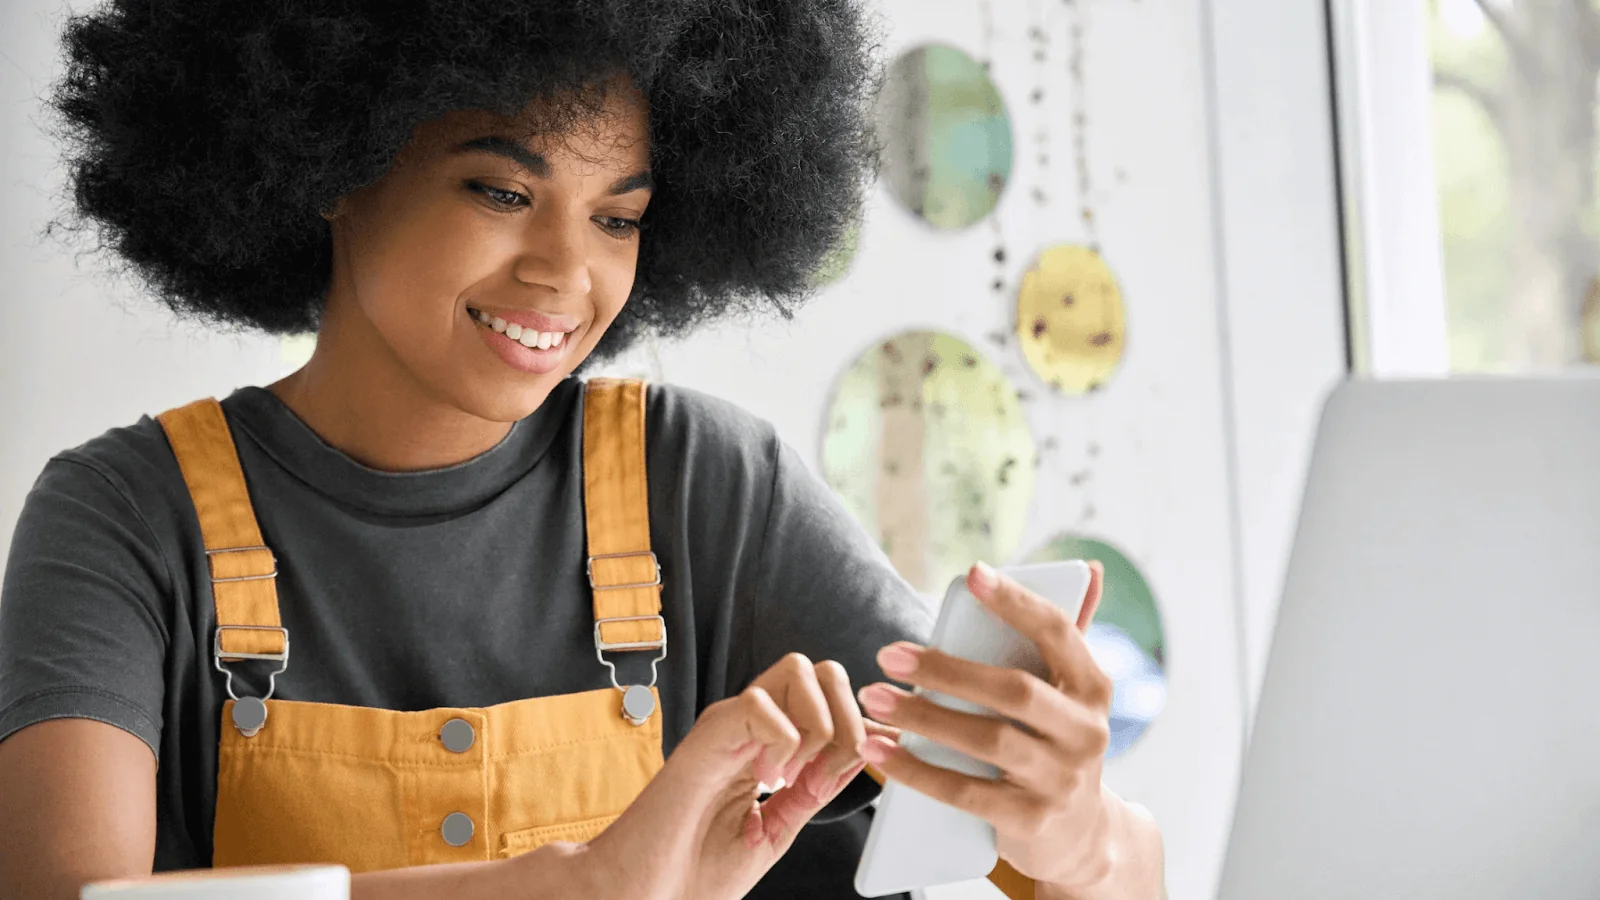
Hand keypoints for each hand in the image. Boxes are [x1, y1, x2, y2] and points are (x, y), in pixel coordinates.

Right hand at [562, 653, 868, 899]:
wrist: (641, 895)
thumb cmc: (691, 872)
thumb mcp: (775, 831)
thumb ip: (813, 791)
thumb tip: (860, 752)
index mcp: (767, 745)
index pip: (829, 697)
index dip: (861, 728)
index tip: (859, 769)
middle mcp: (750, 727)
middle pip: (821, 670)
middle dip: (848, 716)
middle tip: (829, 769)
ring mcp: (728, 726)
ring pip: (798, 671)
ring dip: (817, 724)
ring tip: (794, 774)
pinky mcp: (706, 735)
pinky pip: (762, 704)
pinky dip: (782, 742)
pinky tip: (765, 780)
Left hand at [856, 561, 1121, 889]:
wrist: (1080, 838)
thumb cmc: (1056, 746)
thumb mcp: (1070, 696)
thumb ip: (1066, 636)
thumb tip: (1087, 567)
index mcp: (1094, 689)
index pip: (1059, 633)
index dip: (1017, 602)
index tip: (972, 574)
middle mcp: (1087, 733)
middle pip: (1013, 690)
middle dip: (946, 669)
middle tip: (888, 654)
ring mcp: (1061, 780)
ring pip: (987, 740)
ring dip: (922, 716)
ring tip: (873, 697)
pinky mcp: (1031, 821)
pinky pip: (965, 793)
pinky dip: (917, 771)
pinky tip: (879, 752)